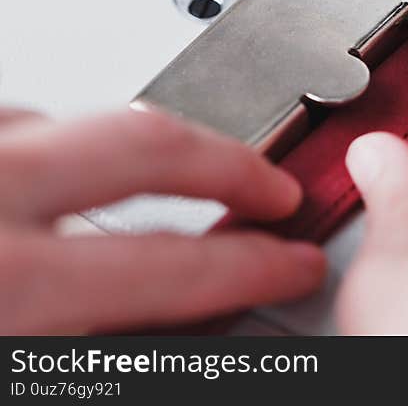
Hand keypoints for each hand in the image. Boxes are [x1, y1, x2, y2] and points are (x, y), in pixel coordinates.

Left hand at [0, 108, 324, 333]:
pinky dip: (42, 144)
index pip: (174, 264)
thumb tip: (175, 322)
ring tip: (163, 178)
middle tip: (272, 188)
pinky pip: (7, 125)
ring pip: (63, 121)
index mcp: (11, 283)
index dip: (253, 266)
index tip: (292, 265)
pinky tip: (50, 172)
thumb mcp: (19, 374)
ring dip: (122, 151)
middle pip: (146, 145)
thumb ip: (103, 341)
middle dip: (229, 164)